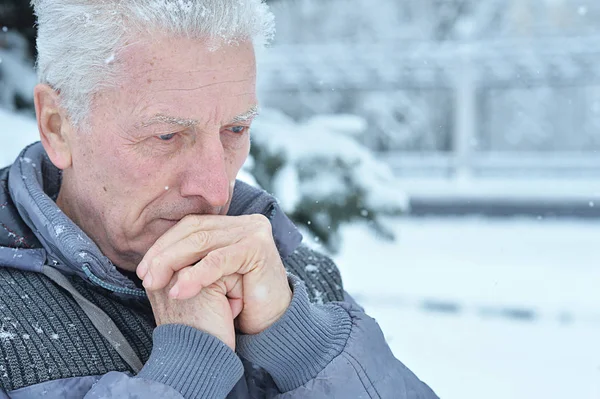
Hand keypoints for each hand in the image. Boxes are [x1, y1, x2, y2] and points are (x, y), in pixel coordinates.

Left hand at [137, 214, 291, 334]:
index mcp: (231, 225)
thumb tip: (149, 259)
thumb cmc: (239, 302)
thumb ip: (188, 260)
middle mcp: (244, 222)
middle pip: (194, 231)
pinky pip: (219, 259)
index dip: (163, 245)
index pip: (190, 226)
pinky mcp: (258, 247)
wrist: (271, 322)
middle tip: (146, 278)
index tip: (143, 269)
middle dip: (164, 255)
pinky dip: (196, 275)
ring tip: (157, 284)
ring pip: (203, 243)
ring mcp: (254, 231)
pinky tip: (180, 290)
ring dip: (173, 263)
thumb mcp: (210, 276)